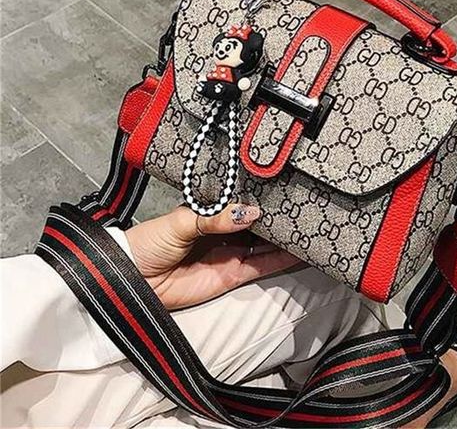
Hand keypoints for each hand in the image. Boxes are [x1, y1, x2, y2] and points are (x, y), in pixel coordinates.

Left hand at [125, 204, 298, 309]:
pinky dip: (281, 260)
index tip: (285, 187)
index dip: (261, 197)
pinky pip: (262, 266)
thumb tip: (252, 212)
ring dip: (286, 239)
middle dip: (278, 217)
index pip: (242, 203)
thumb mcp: (182, 221)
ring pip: (266, 244)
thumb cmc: (151, 242)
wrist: (133, 280)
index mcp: (212, 213)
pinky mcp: (233, 276)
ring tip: (310, 228)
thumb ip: (215, 218)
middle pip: (259, 224)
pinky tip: (300, 252)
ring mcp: (232, 254)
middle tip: (305, 207)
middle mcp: (226, 232)